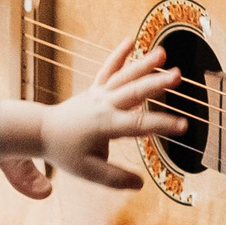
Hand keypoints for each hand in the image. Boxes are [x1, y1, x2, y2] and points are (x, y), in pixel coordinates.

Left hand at [39, 40, 184, 188]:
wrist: (41, 131)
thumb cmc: (65, 152)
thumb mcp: (88, 171)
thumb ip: (115, 178)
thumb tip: (141, 183)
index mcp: (105, 125)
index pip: (138, 124)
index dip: (162, 125)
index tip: (184, 125)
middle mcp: (104, 105)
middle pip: (133, 92)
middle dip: (156, 83)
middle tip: (177, 75)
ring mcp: (99, 94)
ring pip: (124, 77)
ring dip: (143, 64)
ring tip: (162, 53)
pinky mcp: (95, 90)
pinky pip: (108, 70)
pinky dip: (118, 55)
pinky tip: (130, 40)